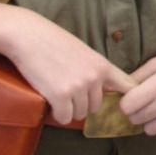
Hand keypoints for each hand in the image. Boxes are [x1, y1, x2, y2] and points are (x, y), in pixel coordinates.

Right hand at [4, 12, 135, 124]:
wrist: (28, 36)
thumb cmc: (53, 42)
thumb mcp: (84, 52)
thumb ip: (96, 70)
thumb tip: (106, 88)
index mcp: (103, 65)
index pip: (127, 86)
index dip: (126, 98)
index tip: (123, 105)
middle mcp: (95, 77)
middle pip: (96, 106)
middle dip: (82, 104)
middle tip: (68, 92)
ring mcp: (78, 87)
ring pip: (80, 114)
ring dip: (69, 109)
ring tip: (57, 93)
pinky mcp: (60, 96)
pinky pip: (65, 117)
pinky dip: (57, 114)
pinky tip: (51, 102)